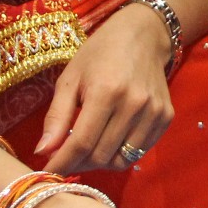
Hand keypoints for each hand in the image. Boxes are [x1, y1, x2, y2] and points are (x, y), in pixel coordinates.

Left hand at [35, 3, 173, 173]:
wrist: (143, 35)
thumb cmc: (99, 53)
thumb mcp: (70, 78)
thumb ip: (56, 117)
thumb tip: (42, 152)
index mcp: (106, 92)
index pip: (81, 143)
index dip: (63, 162)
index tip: (49, 171)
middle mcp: (134, 104)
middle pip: (101, 155)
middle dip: (78, 164)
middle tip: (66, 158)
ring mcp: (154, 112)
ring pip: (121, 159)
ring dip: (99, 162)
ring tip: (87, 150)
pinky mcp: (165, 117)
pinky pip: (139, 152)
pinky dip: (120, 154)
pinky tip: (109, 140)